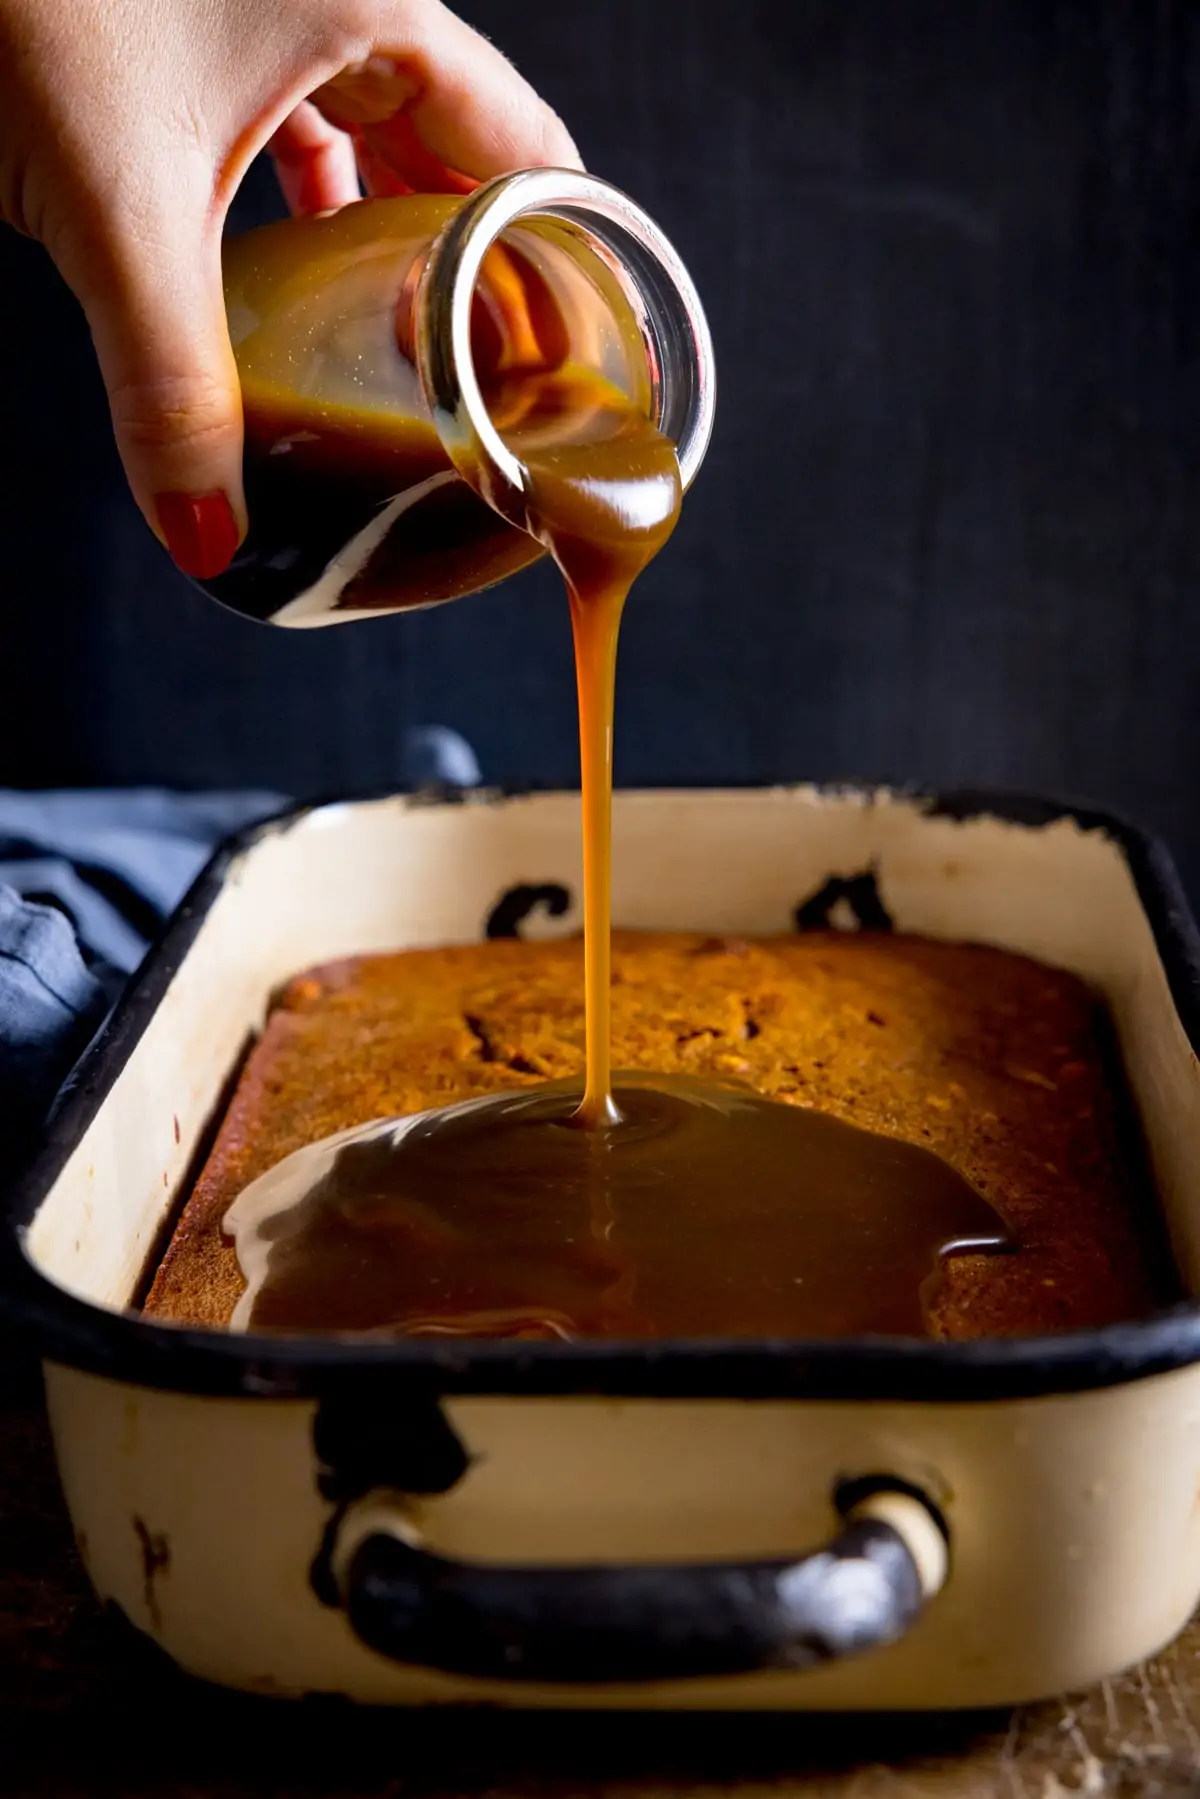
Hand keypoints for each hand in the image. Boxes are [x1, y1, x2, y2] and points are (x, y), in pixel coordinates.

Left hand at [0, 0, 578, 576]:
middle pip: (466, 147)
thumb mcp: (117, 212)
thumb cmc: (16, 5)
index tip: (572, 354)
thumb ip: (172, 387)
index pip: (528, 144)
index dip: (562, 254)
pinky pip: (301, 117)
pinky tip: (303, 270)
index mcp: (373, 8)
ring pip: (382, 131)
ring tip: (416, 343)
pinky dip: (314, 195)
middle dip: (481, 261)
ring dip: (398, 233)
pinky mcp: (205, 28)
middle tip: (495, 376)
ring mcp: (272, 6)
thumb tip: (208, 533)